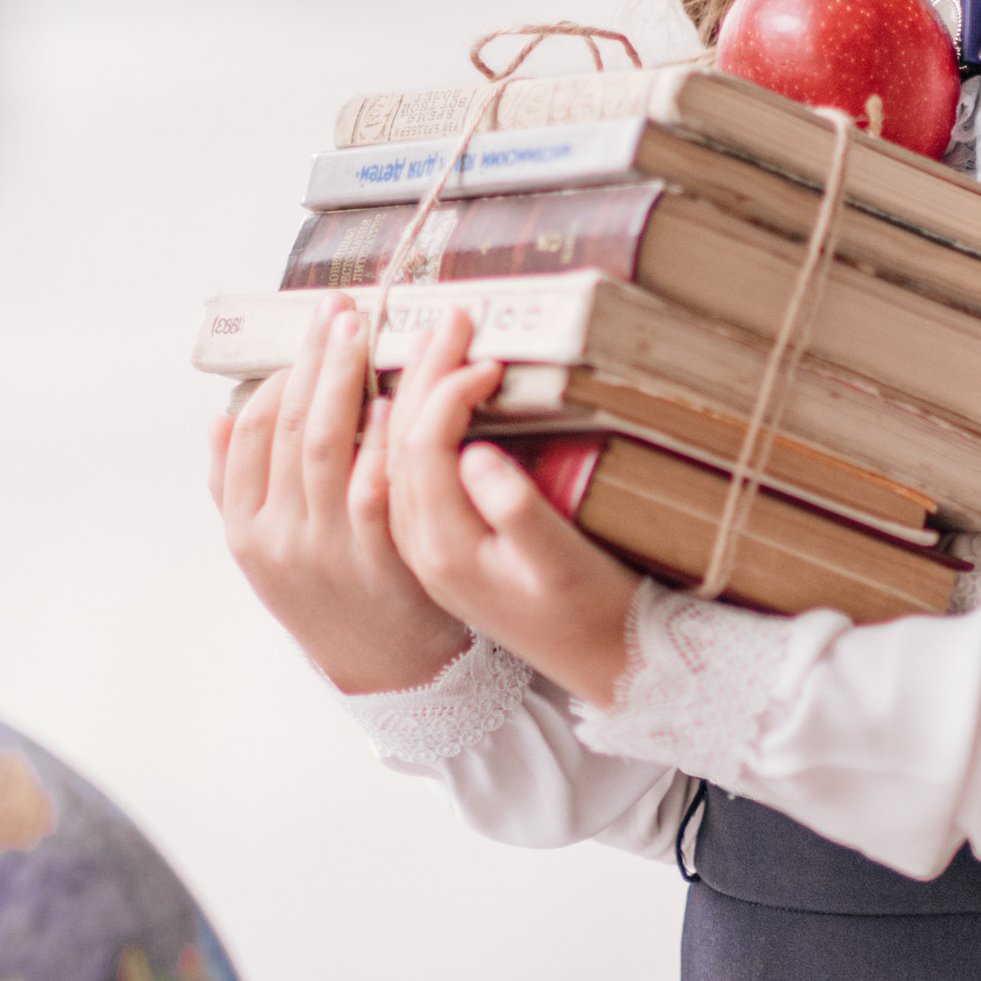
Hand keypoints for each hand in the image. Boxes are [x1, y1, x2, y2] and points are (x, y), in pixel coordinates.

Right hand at [209, 302, 474, 697]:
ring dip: (349, 381)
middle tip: (342, 310)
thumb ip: (236, 490)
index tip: (308, 334)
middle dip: (316, 359)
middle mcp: (280, 539)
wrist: (388, 673)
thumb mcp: (270, 554)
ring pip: (330, 446)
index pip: (249, 433)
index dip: (278, 375)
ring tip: (370, 334)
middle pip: (292, 427)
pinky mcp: (383, 563)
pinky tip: (397, 400)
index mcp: (246, 530)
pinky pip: (376, 488)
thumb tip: (214, 421)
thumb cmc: (333, 595)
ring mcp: (329, 552)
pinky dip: (380, 439)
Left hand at [383, 308, 642, 706]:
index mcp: (446, 548)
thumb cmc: (590, 609)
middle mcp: (419, 548)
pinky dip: (390, 428)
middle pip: (394, 444)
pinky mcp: (431, 546)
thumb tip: (476, 454)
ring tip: (416, 340)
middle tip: (447, 317)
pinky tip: (395, 401)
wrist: (596, 663)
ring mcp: (419, 549)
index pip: (425, 445)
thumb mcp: (563, 562)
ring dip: (397, 394)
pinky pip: (390, 475)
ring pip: (384, 457)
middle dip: (416, 374)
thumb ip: (518, 510)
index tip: (485, 356)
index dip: (448, 390)